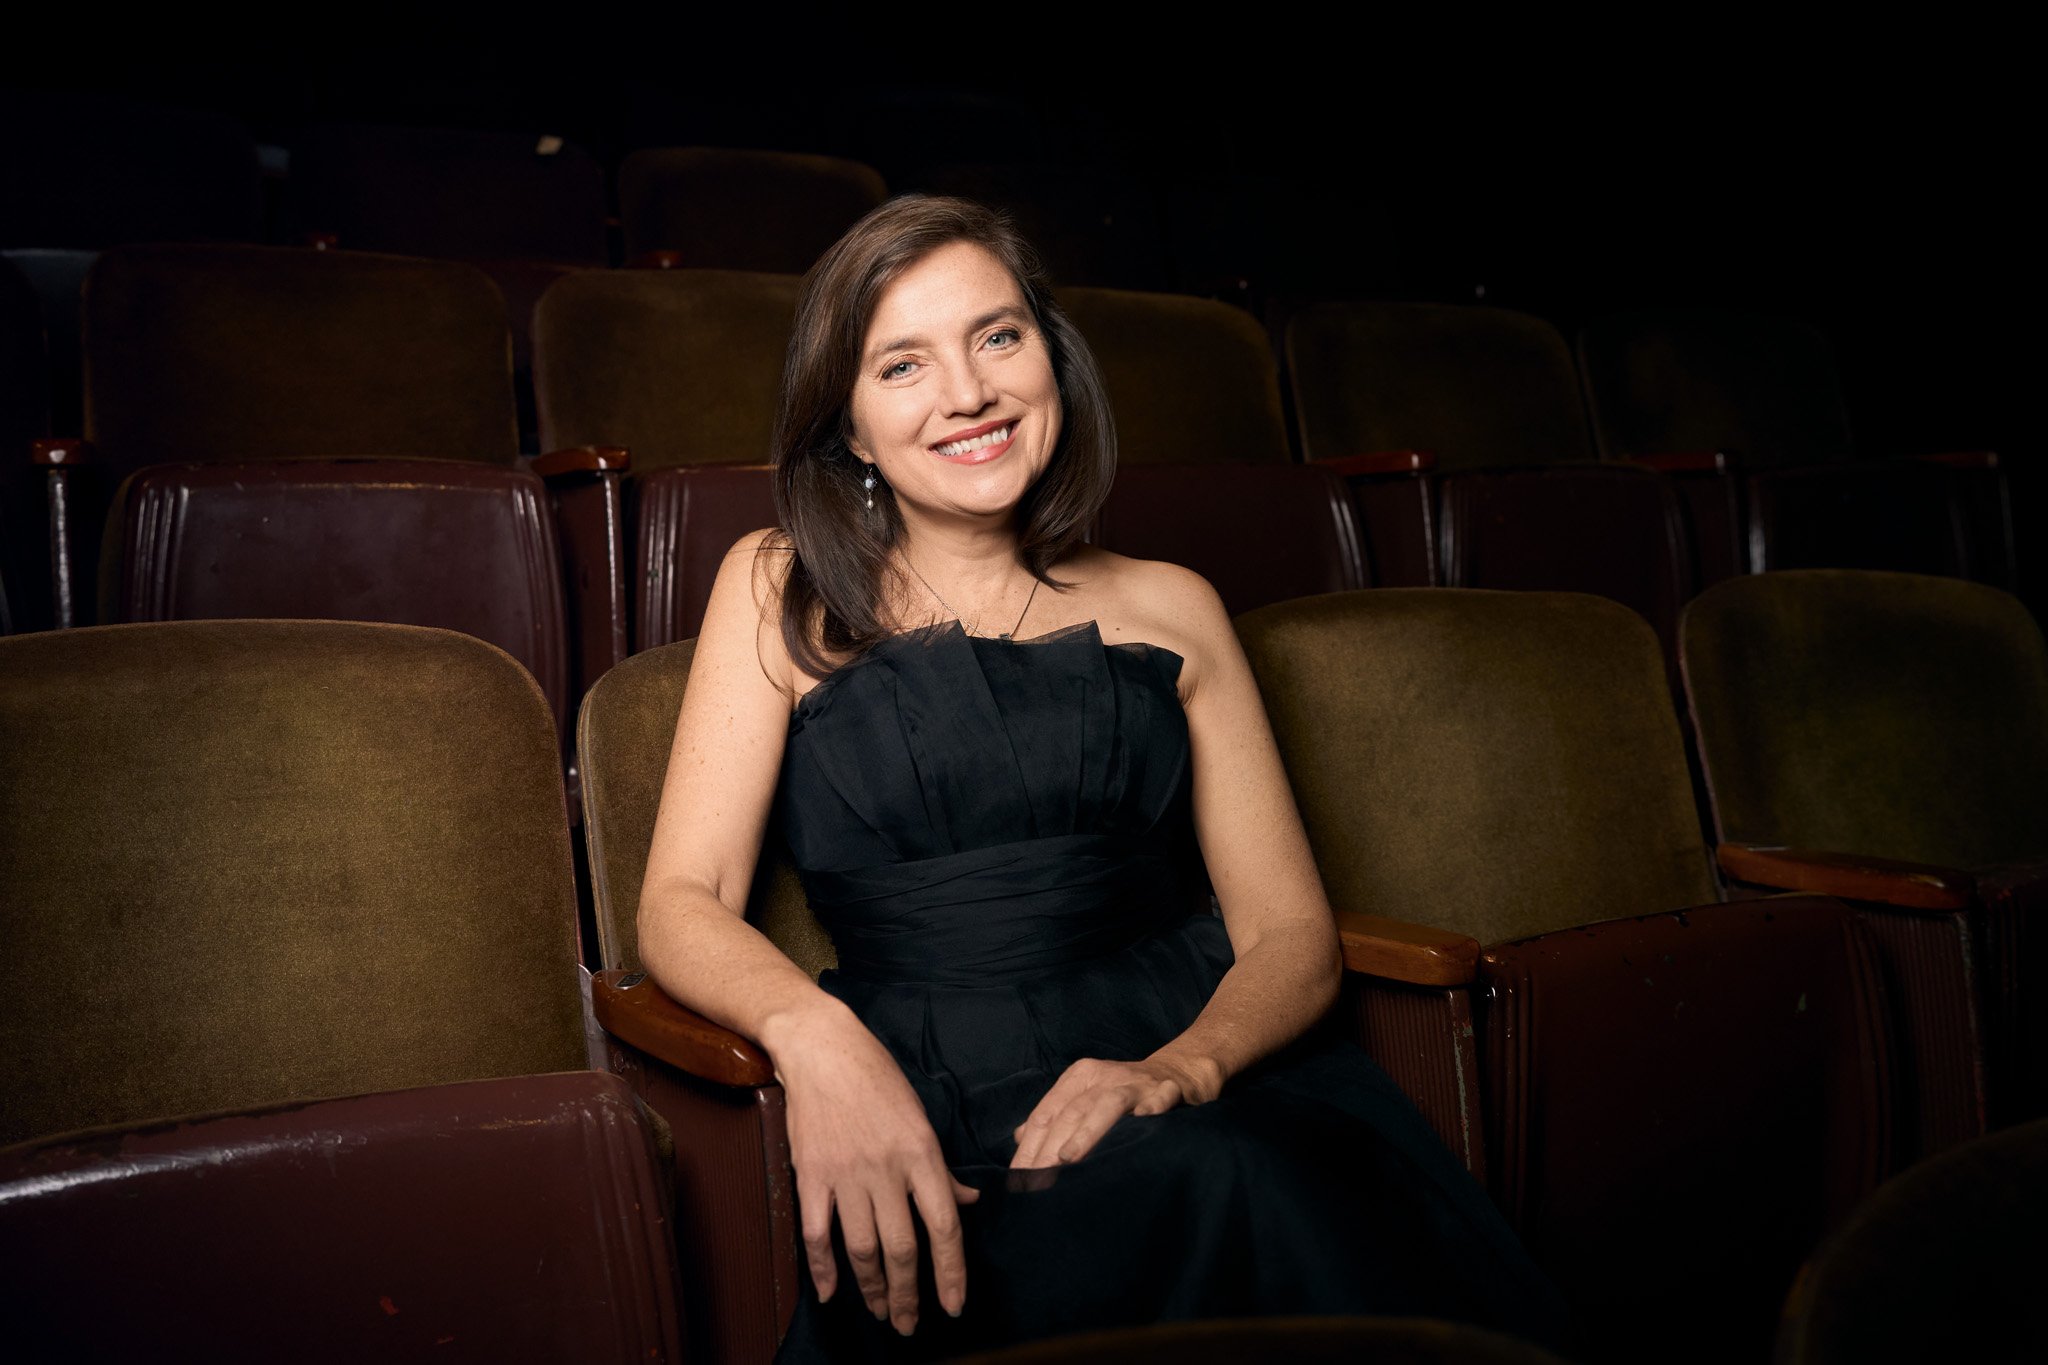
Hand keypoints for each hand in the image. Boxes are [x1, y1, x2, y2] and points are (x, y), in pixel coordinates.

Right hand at [775, 1007, 978, 1335]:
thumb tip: (970, 1202)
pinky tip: (830, 1292)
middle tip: (908, 1324)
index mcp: (921, 1153)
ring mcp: (846, 1174)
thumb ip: (941, 1168)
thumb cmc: (877, 1078)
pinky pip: (816, 1232)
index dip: (951, 1272)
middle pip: (902, 1246)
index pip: (944, 1225)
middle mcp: (886, 1168)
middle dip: (908, 1294)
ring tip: (880, 1311)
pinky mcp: (811, 1174)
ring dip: (873, 1287)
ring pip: (862, 1247)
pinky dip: (822, 1268)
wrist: (822, 1049)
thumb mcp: (921, 1117)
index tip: (953, 1306)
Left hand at [1009, 1053, 1216, 1169]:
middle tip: (1035, 1182)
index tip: (1017, 1177)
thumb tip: (1019, 1138)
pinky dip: (1152, 1108)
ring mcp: (1135, 1083)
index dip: (1029, 1145)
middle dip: (1048, 1150)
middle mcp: (1104, 1077)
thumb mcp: (1086, 1097)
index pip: (1047, 1113)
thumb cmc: (1124, 1094)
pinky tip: (1144, 1119)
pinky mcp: (1166, 1090)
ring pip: (1106, 1105)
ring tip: (1066, 1159)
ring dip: (1086, 1133)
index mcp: (1080, 1077)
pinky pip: (1158, 1099)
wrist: (1176, 1074)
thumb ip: (1055, 1116)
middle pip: (1070, 1113)